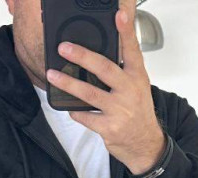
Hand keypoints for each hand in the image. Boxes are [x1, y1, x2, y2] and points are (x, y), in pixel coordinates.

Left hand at [45, 0, 166, 175]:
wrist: (145, 143)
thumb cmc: (137, 111)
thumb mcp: (137, 86)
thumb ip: (122, 69)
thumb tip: (97, 53)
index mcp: (137, 77)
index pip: (132, 49)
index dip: (126, 31)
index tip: (119, 14)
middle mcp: (129, 91)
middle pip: (104, 68)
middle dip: (82, 56)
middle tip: (64, 47)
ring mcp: (119, 110)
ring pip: (89, 93)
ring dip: (68, 83)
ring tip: (53, 74)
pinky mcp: (109, 128)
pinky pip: (86, 116)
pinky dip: (75, 111)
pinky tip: (70, 106)